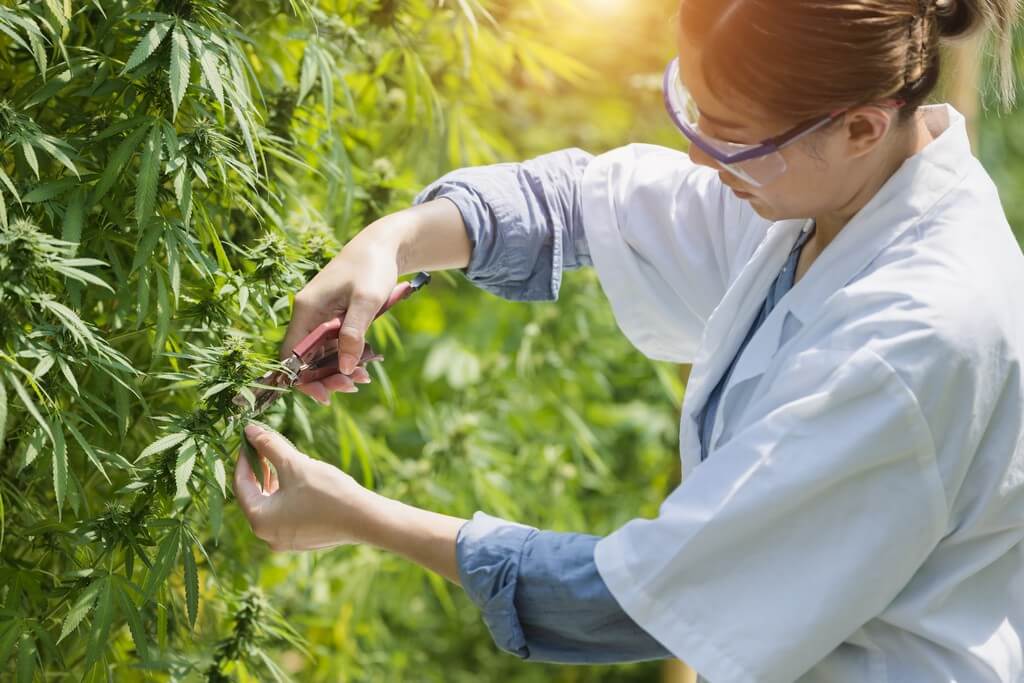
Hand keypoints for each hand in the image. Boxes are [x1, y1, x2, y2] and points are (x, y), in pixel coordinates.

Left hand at [233, 422, 374, 550]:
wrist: (365, 519)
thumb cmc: (327, 492)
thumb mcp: (295, 464)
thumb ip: (269, 446)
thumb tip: (250, 429)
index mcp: (259, 520)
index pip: (241, 484)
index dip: (244, 458)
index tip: (250, 440)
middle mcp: (267, 536)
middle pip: (255, 496)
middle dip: (259, 470)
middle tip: (265, 447)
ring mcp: (285, 541)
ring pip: (271, 505)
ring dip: (274, 482)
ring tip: (283, 461)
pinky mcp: (302, 540)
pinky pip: (286, 514)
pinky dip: (286, 496)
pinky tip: (299, 480)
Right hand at [282, 241, 398, 403]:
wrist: (382, 246)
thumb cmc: (372, 267)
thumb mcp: (366, 300)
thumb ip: (353, 333)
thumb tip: (343, 367)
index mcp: (307, 309)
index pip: (291, 354)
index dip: (302, 379)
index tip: (325, 394)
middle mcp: (308, 315)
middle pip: (305, 359)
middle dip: (325, 378)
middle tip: (353, 386)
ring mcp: (319, 317)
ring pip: (320, 355)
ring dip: (338, 371)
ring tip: (362, 378)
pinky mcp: (332, 319)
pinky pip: (332, 346)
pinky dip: (345, 359)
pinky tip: (363, 368)